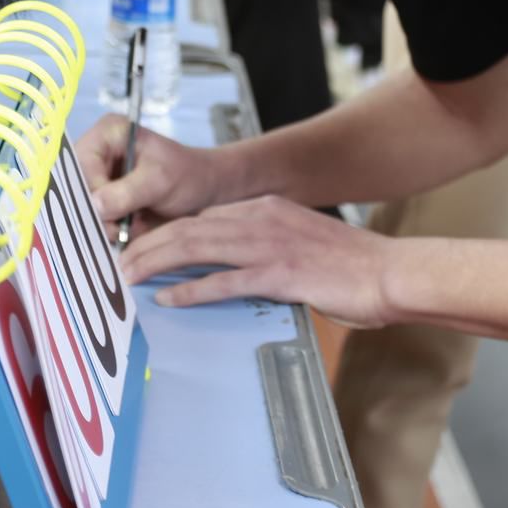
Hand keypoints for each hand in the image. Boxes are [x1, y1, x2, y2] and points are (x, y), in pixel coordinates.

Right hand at [75, 115, 230, 238]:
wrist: (202, 192)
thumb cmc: (186, 176)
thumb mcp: (159, 181)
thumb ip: (127, 192)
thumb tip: (95, 206)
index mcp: (108, 133)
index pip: (83, 163)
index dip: (92, 190)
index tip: (110, 214)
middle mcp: (97, 151)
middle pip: (76, 184)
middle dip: (94, 210)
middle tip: (117, 230)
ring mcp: (97, 176)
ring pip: (81, 204)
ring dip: (100, 224)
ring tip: (126, 232)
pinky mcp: (102, 198)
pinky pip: (91, 217)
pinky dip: (104, 230)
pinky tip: (122, 235)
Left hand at [119, 196, 398, 327]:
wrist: (391, 272)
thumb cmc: (350, 266)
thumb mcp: (299, 244)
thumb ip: (264, 250)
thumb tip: (234, 269)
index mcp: (265, 209)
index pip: (201, 219)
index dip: (164, 233)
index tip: (137, 248)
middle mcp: (261, 219)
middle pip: (188, 228)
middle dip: (147, 245)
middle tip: (116, 262)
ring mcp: (269, 245)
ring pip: (196, 248)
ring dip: (156, 262)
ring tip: (126, 276)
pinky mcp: (280, 274)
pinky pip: (224, 281)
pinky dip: (191, 289)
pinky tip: (167, 298)